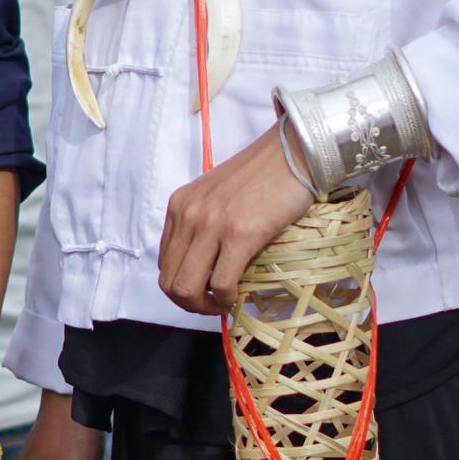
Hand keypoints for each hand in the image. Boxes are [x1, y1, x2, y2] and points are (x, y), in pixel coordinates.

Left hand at [158, 123, 312, 314]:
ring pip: (187, 287)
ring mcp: (212, 224)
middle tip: (211, 306)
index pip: (163, 262)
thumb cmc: (263, 175)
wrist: (295, 152)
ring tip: (222, 304)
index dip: (180, 286)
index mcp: (179, 206)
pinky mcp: (240, 234)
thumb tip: (204, 265)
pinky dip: (225, 299)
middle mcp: (188, 214)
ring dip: (204, 307)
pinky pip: (220, 283)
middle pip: (169, 281)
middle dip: (188, 303)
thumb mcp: (217, 195)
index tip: (202, 291)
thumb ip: (204, 223)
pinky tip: (237, 296)